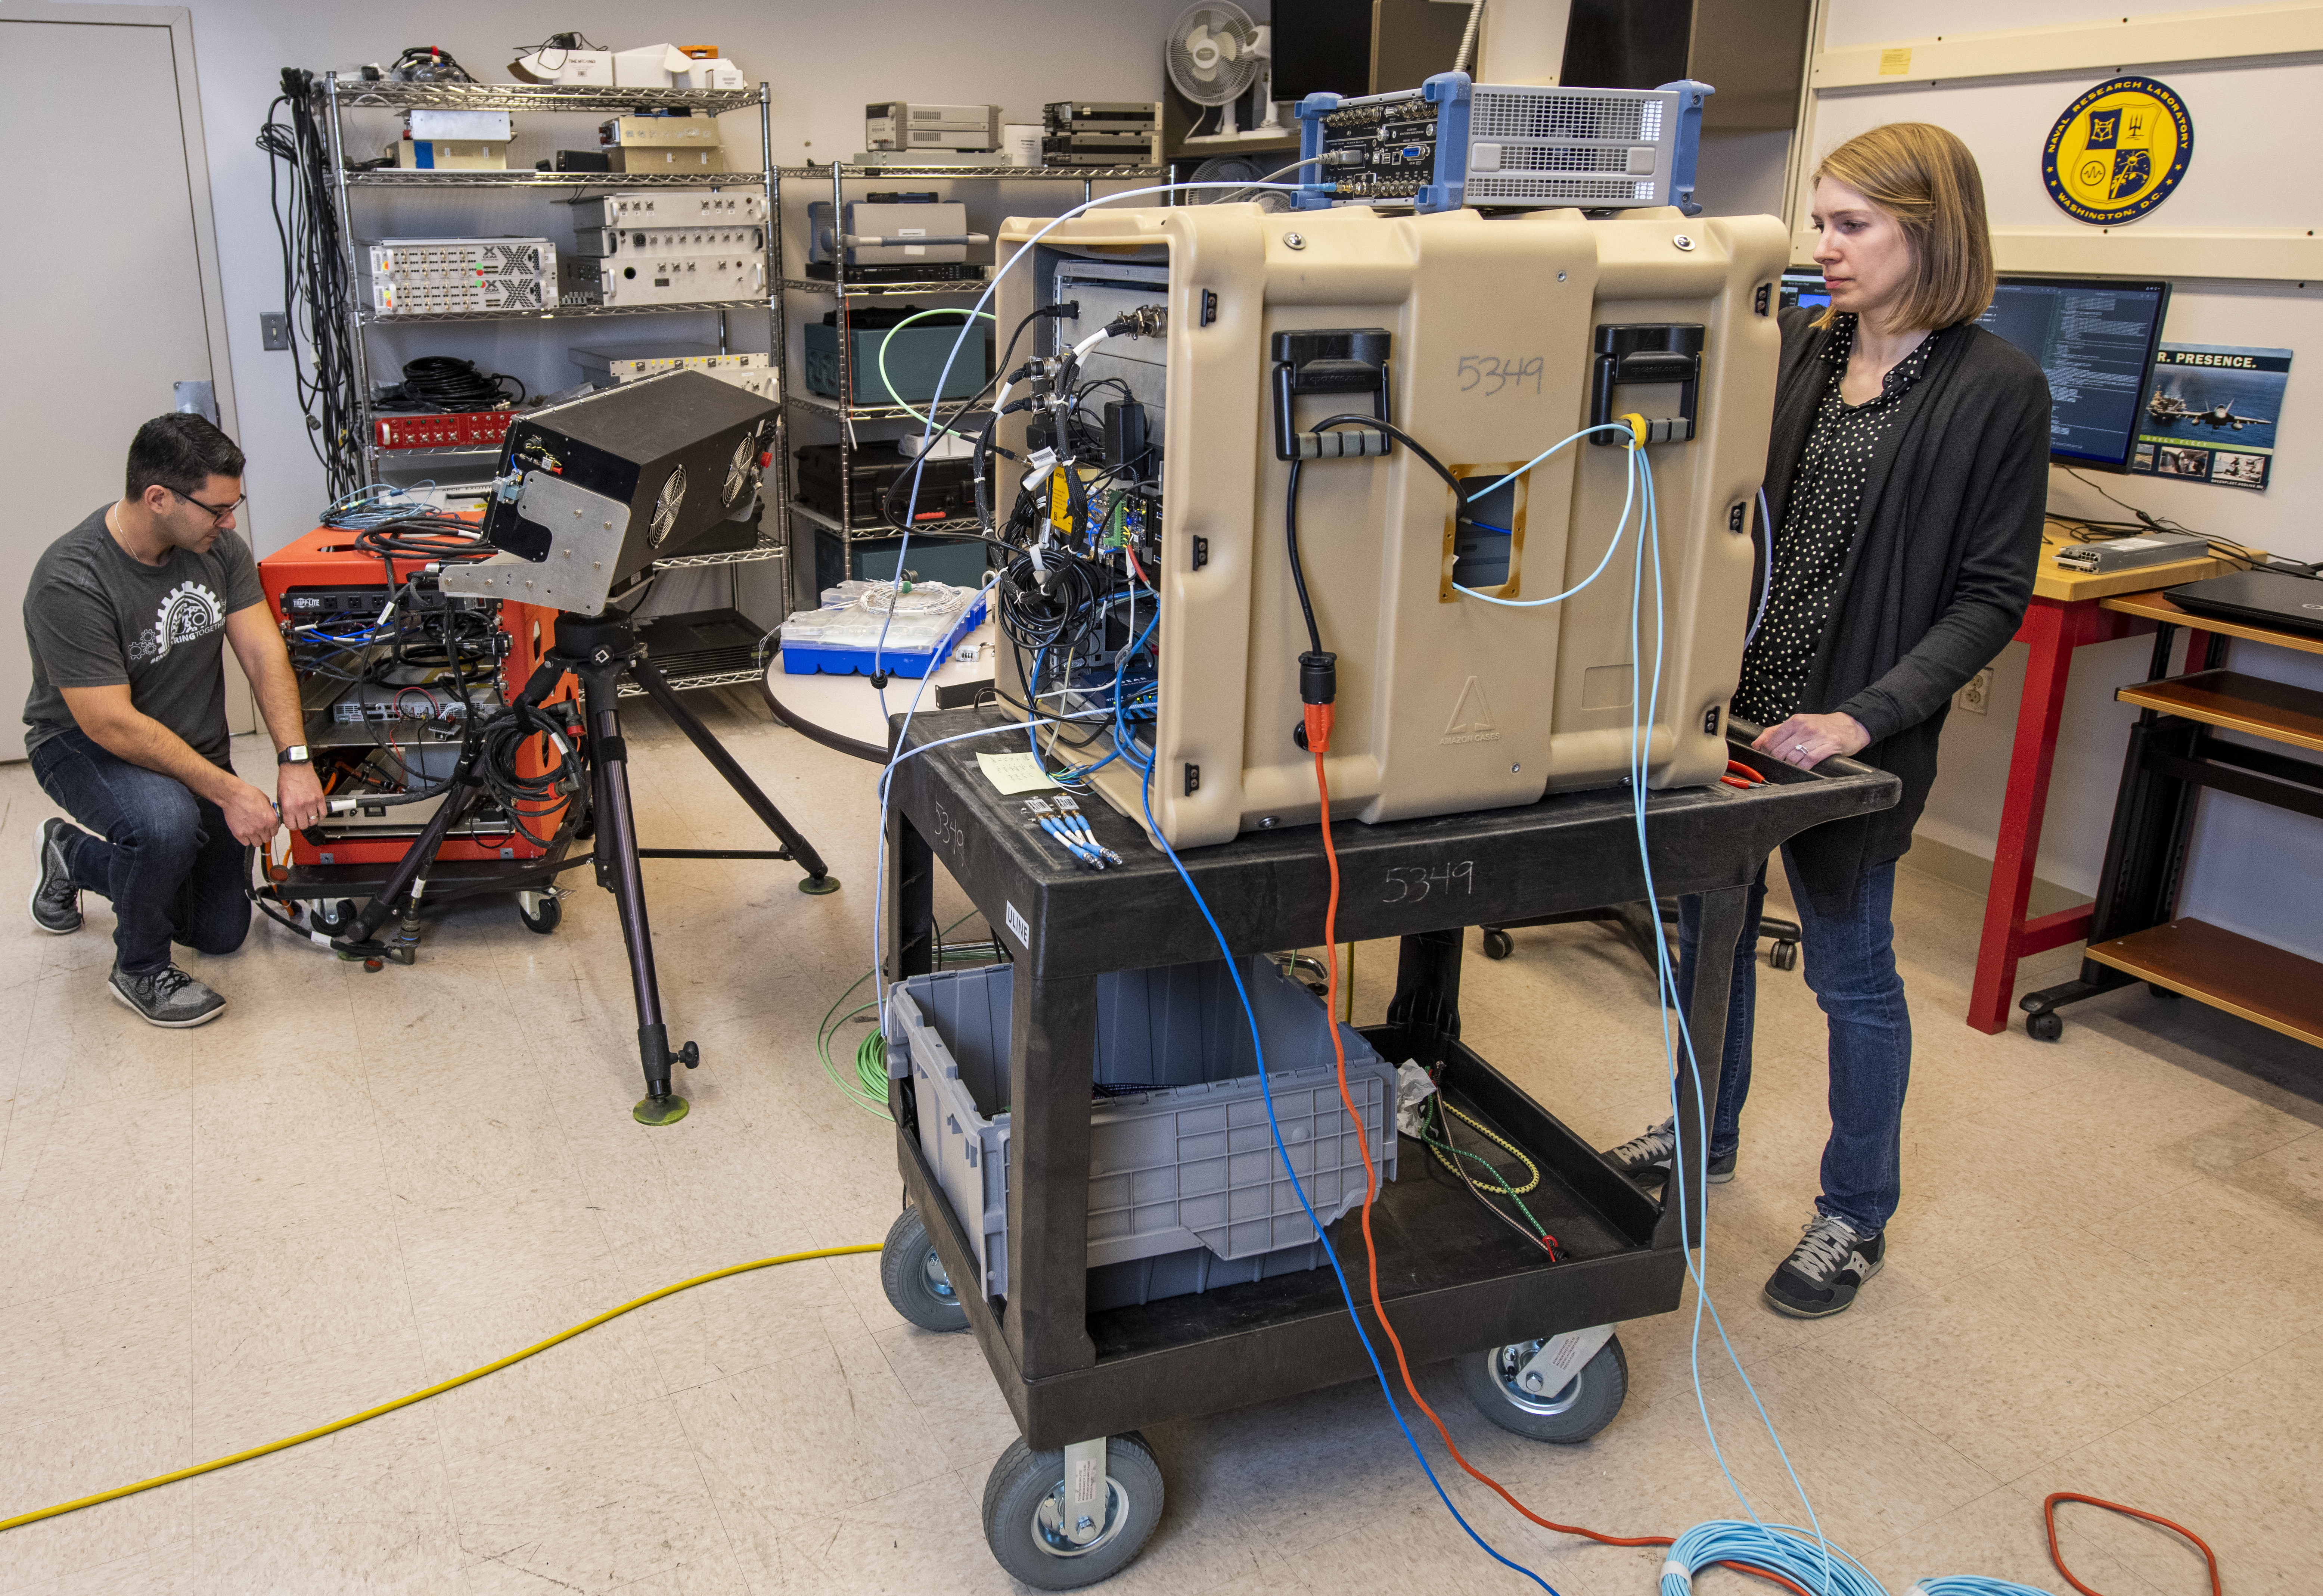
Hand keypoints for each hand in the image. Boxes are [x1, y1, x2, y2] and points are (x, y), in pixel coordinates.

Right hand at [221, 778, 283, 846]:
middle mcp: (262, 827)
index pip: (274, 833)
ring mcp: (250, 832)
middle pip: (266, 839)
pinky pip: (245, 843)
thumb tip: (271, 815)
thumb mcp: (266, 800)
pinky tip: (244, 832)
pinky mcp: (239, 834)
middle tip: (258, 830)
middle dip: (263, 835)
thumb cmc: (248, 795)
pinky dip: (245, 839)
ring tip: (251, 832)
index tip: (267, 829)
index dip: (270, 831)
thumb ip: (270, 811)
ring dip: (255, 839)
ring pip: (257, 843)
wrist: (233, 795)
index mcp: (271, 820)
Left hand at [277, 762, 326, 832]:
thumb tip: (286, 817)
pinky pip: (323, 813)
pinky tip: (317, 813)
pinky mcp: (320, 798)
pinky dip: (320, 815)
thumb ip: (284, 809)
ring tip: (309, 816)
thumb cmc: (287, 778)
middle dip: (302, 824)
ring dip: (311, 820)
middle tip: (301, 820)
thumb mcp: (280, 796)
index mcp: (289, 806)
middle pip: (304, 825)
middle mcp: (300, 805)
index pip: (292, 825)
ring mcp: (311, 802)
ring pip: (314, 821)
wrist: (296, 767)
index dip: (292, 826)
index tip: (293, 823)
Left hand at [1753, 711, 1869, 769]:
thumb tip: (1756, 744)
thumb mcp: (1798, 724)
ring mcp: (1817, 737)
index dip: (1766, 752)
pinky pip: (1808, 762)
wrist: (1850, 725)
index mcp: (1795, 721)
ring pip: (1792, 758)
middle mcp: (1805, 727)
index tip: (1767, 756)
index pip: (1771, 740)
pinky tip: (1803, 765)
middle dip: (1777, 760)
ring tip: (1794, 763)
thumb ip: (1775, 732)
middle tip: (1780, 762)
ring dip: (1790, 765)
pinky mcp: (1828, 747)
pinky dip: (1802, 767)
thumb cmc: (1822, 726)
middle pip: (1779, 751)